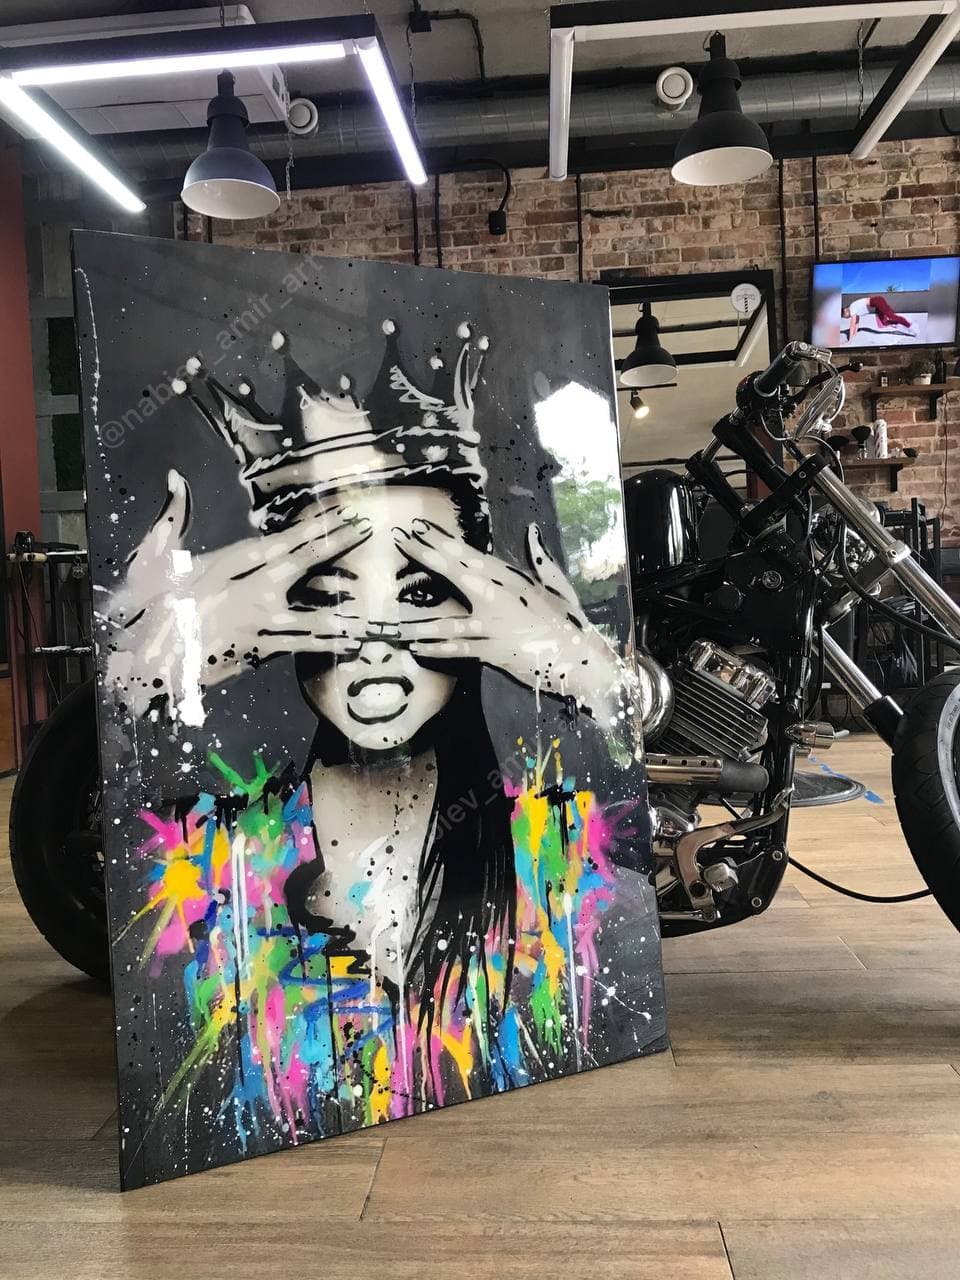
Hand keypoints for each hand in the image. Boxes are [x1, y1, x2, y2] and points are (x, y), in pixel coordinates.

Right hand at [100, 469, 370, 720]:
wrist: (146, 662)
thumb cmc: (150, 610)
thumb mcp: (154, 561)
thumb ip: (171, 519)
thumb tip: (174, 479)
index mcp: (226, 565)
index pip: (278, 540)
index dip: (310, 525)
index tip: (337, 512)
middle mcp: (248, 591)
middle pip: (300, 562)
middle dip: (335, 544)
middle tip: (365, 528)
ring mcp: (259, 623)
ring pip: (310, 608)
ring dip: (344, 595)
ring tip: (376, 588)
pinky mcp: (261, 651)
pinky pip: (303, 643)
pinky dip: (329, 641)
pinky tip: (355, 639)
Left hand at [392, 519, 634, 728]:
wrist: (580, 659)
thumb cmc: (569, 621)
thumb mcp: (557, 585)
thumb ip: (540, 558)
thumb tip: (531, 531)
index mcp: (513, 580)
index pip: (472, 556)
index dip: (444, 541)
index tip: (421, 528)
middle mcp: (499, 599)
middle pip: (456, 574)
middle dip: (426, 557)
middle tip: (401, 543)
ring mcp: (493, 627)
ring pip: (448, 621)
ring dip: (420, 620)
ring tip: (396, 620)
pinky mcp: (491, 651)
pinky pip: (459, 650)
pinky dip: (437, 649)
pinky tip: (417, 647)